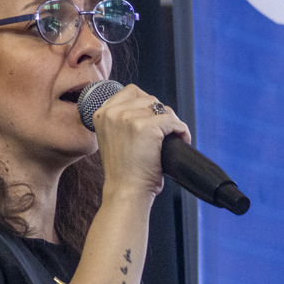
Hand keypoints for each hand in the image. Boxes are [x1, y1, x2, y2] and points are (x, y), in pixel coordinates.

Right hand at [90, 84, 189, 198]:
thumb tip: (147, 111)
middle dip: (162, 113)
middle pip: (149, 98)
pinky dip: (181, 130)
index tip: (154, 117)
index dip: (147, 102)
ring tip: (175, 136)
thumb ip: (122, 123)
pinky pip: (172, 120)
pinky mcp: (145, 127)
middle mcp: (112, 113)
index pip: (131, 92)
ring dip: (172, 121)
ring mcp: (128, 118)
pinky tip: (182, 140)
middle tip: (167, 131)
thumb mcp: (113, 140)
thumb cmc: (123, 173)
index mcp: (101, 114)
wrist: (125, 192)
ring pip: (162, 108)